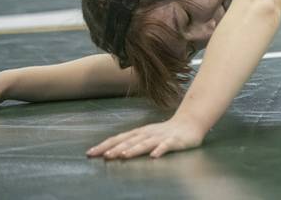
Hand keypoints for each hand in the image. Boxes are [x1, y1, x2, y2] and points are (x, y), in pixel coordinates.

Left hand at [86, 115, 205, 159]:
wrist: (190, 123)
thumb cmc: (166, 132)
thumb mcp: (146, 136)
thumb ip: (132, 143)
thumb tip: (111, 151)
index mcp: (140, 132)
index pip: (119, 138)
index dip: (104, 145)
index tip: (90, 153)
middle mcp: (148, 134)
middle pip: (130, 141)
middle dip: (117, 148)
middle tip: (104, 156)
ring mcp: (161, 137)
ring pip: (146, 143)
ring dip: (135, 149)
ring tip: (124, 156)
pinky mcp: (175, 141)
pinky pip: (167, 146)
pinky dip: (160, 150)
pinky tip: (154, 156)